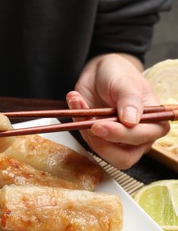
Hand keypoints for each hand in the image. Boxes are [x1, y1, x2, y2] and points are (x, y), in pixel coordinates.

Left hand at [67, 53, 169, 168]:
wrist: (101, 72)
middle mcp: (138, 137)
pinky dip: (77, 122)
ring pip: (100, 150)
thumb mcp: (126, 82)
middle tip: (90, 123)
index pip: (141, 139)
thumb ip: (130, 100)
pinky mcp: (98, 138)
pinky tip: (76, 101)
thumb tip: (131, 122)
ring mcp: (116, 140)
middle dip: (102, 143)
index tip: (100, 124)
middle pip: (123, 158)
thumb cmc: (120, 74)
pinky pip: (86, 138)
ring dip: (84, 128)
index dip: (120, 135)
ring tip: (78, 101)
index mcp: (154, 124)